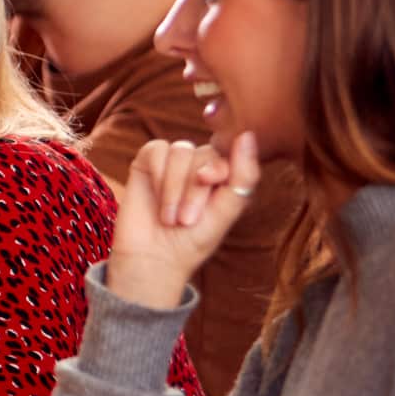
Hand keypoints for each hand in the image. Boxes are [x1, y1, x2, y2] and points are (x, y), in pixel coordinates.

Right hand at [106, 130, 260, 309]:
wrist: (152, 260)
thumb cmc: (192, 242)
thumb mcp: (227, 211)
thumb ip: (244, 175)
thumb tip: (248, 135)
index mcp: (223, 175)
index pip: (230, 153)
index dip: (220, 170)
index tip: (209, 190)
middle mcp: (198, 165)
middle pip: (206, 153)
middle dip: (196, 189)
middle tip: (186, 220)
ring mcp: (171, 163)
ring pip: (182, 150)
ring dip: (175, 186)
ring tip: (170, 217)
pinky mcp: (146, 163)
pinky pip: (157, 149)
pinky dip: (159, 174)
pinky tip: (156, 198)